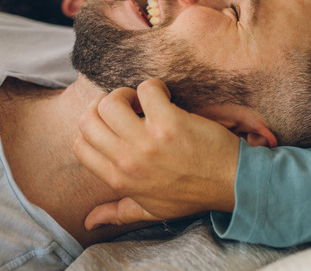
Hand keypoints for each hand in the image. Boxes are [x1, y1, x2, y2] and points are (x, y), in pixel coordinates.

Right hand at [72, 79, 239, 229]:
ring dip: (126, 94)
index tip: (112, 123)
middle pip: (88, 119)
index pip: (80, 146)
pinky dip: (154, 87)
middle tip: (128, 108)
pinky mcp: (170, 123)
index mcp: (120, 179)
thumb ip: (118, 212)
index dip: (92, 128)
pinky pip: (146, 89)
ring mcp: (148, 141)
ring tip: (144, 102)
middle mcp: (128, 161)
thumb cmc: (192, 194)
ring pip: (110, 102)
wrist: (230, 184)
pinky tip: (166, 97)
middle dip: (105, 106)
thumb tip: (88, 223)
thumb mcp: (151, 210)